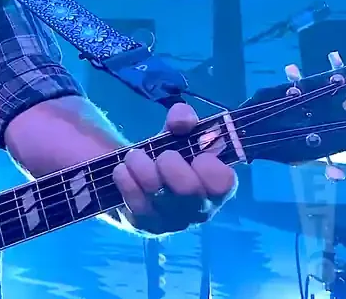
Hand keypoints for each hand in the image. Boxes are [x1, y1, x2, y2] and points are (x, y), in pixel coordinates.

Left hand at [112, 103, 236, 234]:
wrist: (135, 180)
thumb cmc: (165, 158)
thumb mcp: (176, 135)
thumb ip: (182, 121)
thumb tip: (183, 120)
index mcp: (215, 188)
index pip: (223, 182)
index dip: (208, 164)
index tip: (194, 153)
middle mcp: (197, 211)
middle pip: (188, 190)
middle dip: (169, 163)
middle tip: (161, 155)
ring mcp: (170, 222)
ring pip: (158, 195)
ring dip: (142, 166)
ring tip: (134, 156)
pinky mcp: (144, 226)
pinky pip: (134, 203)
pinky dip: (125, 179)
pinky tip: (122, 170)